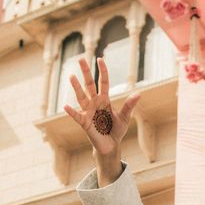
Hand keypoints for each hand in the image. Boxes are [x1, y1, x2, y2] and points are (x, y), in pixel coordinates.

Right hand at [63, 57, 139, 182]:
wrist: (111, 145)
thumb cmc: (116, 130)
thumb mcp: (125, 117)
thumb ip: (129, 105)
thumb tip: (139, 93)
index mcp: (105, 100)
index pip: (103, 82)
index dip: (102, 71)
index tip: (100, 59)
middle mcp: (95, 103)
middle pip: (89, 85)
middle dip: (86, 72)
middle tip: (81, 59)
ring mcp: (88, 112)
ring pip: (81, 97)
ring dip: (76, 87)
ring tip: (71, 76)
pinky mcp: (85, 123)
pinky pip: (77, 116)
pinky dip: (71, 112)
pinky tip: (66, 106)